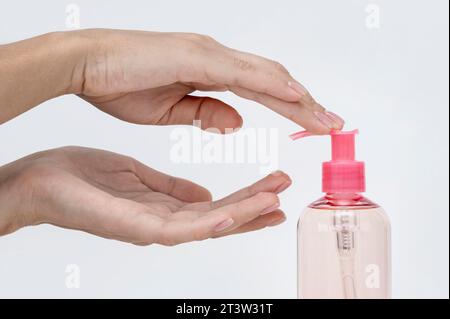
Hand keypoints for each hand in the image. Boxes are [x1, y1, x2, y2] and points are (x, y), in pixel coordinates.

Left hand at [0, 147, 289, 244]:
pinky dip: (207, 222)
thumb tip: (202, 196)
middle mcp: (163, 222)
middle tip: (286, 191)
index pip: (216, 205)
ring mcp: (149, 227)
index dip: (248, 198)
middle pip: (219, 217)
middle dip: (255, 206)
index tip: (274, 183)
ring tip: (274, 201)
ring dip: (242, 215)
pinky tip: (230, 212)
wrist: (38, 182)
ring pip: (205, 225)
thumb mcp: (137, 178)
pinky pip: (176, 229)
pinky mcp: (134, 227)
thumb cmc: (83, 178)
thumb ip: (172, 190)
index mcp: (165, 208)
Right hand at [72, 29, 343, 133]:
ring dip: (298, 96)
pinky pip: (242, 72)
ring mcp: (207, 53)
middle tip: (332, 124)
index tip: (311, 124)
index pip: (261, 88)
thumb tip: (237, 122)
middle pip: (272, 80)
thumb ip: (207, 112)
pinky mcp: (194, 57)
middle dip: (304, 104)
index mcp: (209, 69)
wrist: (83, 64)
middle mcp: (214, 56)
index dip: (289, 106)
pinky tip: (295, 96)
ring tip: (324, 118)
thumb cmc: (118, 83)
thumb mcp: (171, 109)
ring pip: (265, 74)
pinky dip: (271, 84)